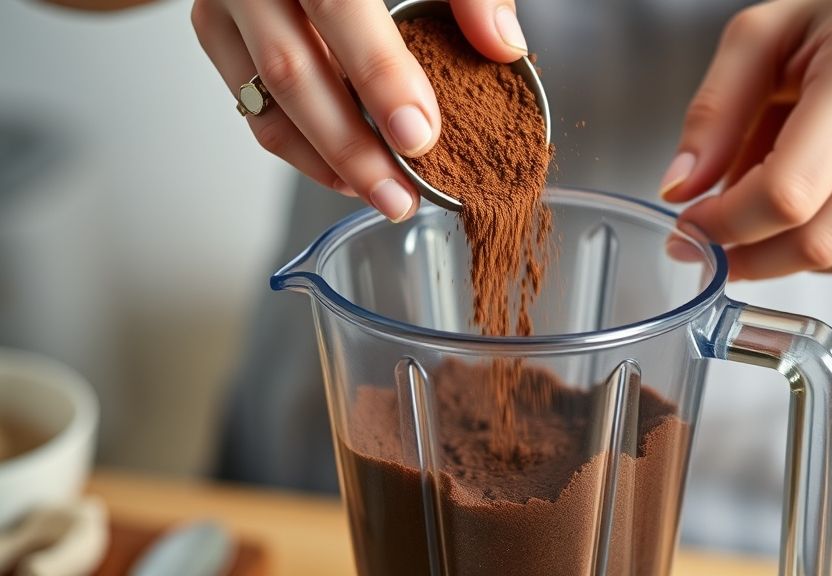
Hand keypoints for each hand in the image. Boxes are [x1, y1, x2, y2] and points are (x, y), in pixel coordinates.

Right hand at [191, 0, 528, 220]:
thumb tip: (503, 44)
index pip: (339, 10)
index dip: (380, 77)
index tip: (420, 134)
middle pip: (292, 71)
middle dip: (351, 147)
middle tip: (399, 194)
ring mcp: (227, 4)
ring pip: (265, 101)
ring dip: (324, 162)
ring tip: (379, 194)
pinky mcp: (215, 29)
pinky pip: (250, 106)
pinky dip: (299, 148)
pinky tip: (343, 171)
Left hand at [660, 0, 831, 278]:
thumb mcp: (762, 36)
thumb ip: (713, 112)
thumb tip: (678, 190)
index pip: (786, 191)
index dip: (725, 225)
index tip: (689, 227)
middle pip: (819, 236)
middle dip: (748, 253)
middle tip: (710, 244)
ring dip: (785, 260)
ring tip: (755, 229)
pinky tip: (803, 229)